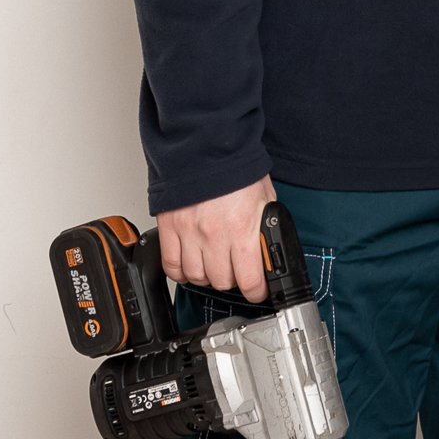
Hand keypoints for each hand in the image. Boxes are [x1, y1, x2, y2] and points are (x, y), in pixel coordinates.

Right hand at [155, 176, 273, 302]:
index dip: (257, 291)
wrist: (206, 146)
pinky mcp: (170, 229)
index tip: (257, 290)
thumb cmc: (235, 168)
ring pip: (197, 278)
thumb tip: (268, 248)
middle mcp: (215, 236)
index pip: (250, 280)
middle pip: (222, 281)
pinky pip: (172, 266)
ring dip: (207, 277)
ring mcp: (190, 234)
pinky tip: (190, 266)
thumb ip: (263, 227)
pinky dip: (181, 272)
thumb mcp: (264, 199)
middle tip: (236, 271)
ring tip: (213, 266)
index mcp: (243, 229)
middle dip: (232, 280)